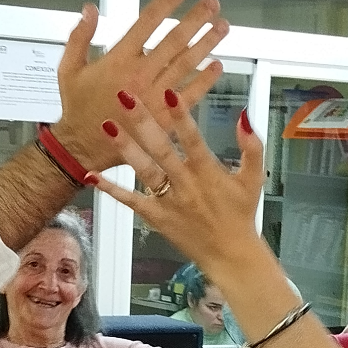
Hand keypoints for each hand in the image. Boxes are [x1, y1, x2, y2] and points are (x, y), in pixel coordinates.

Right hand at [51, 0, 229, 174]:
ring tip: (222, 27)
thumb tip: (90, 9)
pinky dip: (205, 80)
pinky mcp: (164, 120)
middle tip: (212, 5)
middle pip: (174, 40)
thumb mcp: (68, 68)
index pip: (147, 22)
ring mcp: (155, 97)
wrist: (81, 148)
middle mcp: (140, 75)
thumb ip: (79, 36)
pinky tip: (217, 66)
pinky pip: (190, 96)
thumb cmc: (77, 108)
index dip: (166, 3)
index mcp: (118, 59)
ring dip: (206, 44)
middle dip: (195, 19)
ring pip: (186, 64)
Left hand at [89, 90, 270, 285]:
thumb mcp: (254, 179)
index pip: (193, 139)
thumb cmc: (240, 214)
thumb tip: (244, 117)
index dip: (182, 117)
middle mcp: (186, 185)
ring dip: (125, 148)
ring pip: (144, 171)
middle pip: (162, 149)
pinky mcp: (156, 217)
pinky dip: (112, 189)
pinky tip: (93, 175)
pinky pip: (131, 201)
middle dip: (143, 122)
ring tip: (107, 126)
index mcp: (209, 173)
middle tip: (126, 97)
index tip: (169, 93)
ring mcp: (169, 201)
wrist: (229, 255)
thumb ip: (252, 147)